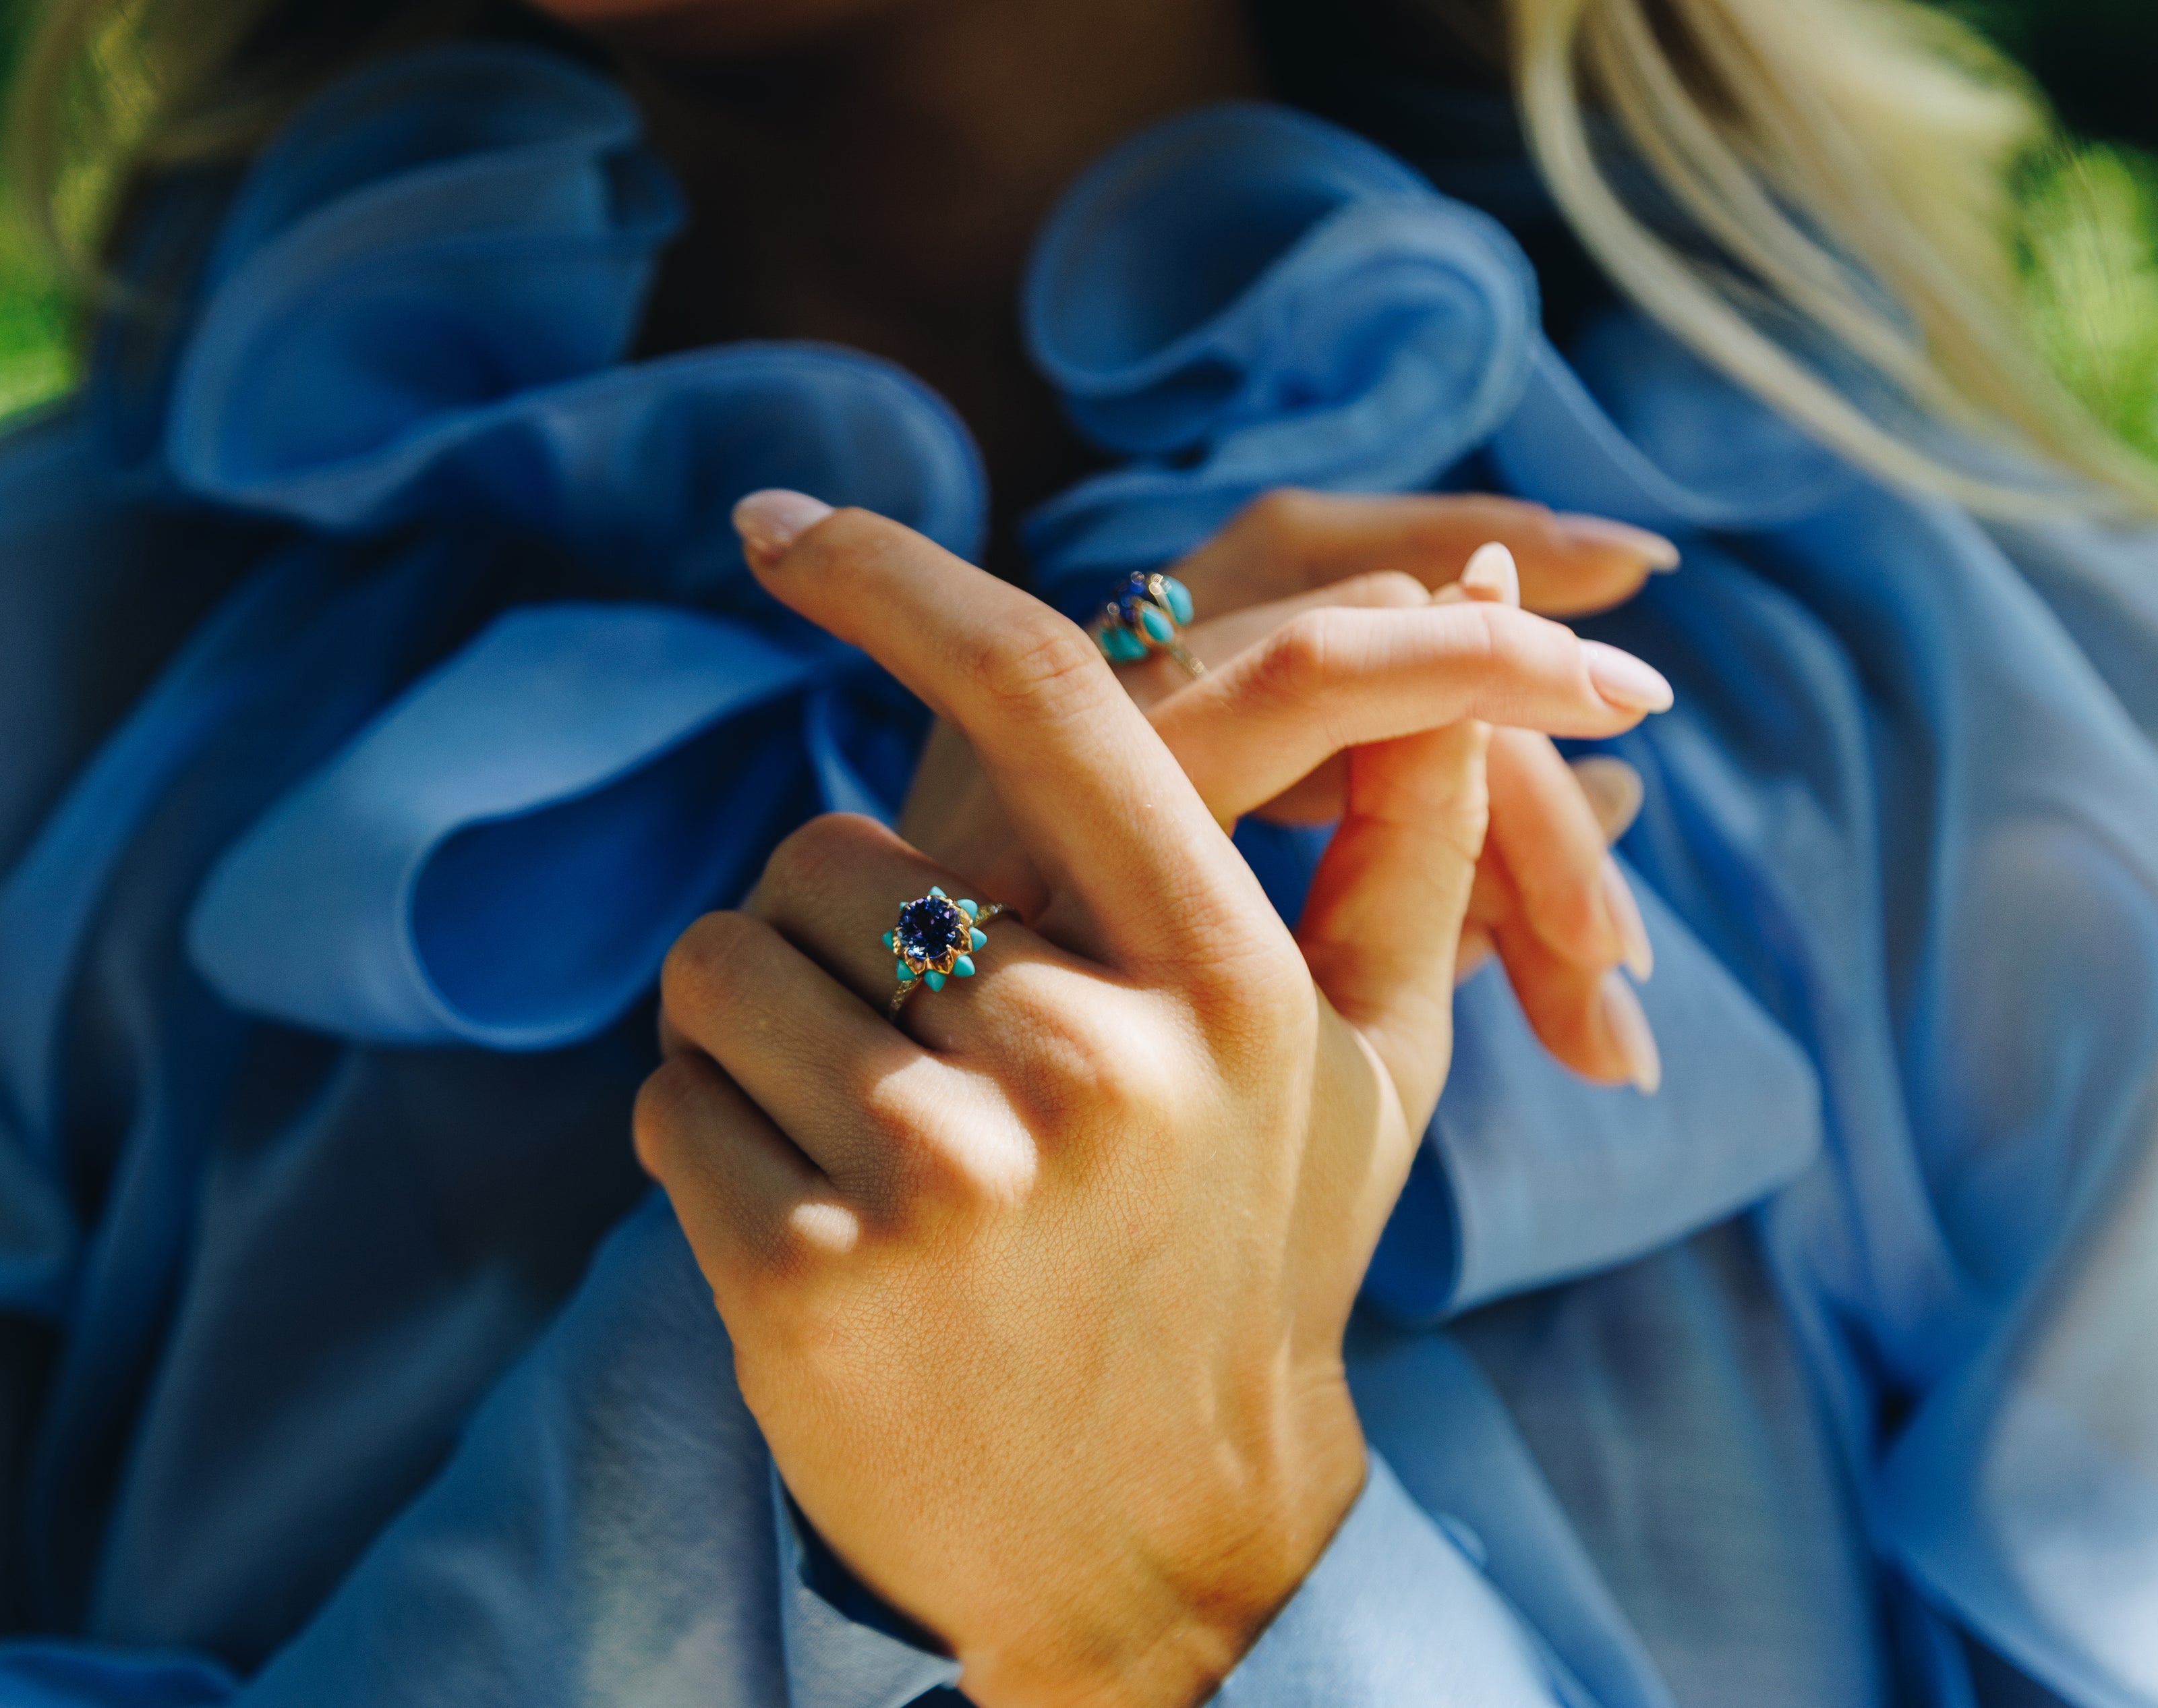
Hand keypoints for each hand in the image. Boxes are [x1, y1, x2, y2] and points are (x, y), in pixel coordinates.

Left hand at [639, 498, 1666, 1705]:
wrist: (1153, 1551)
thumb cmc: (1250, 1269)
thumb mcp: (1371, 1061)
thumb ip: (1419, 827)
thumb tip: (1490, 589)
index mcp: (1228, 982)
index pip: (1055, 691)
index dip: (898, 576)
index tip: (774, 520)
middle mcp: (1097, 1064)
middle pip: (833, 846)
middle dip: (836, 922)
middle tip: (913, 1045)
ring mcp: (949, 1176)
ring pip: (728, 960)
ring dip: (765, 1031)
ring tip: (879, 1144)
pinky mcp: (809, 1282)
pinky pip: (667, 1099)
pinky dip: (709, 1140)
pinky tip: (820, 1235)